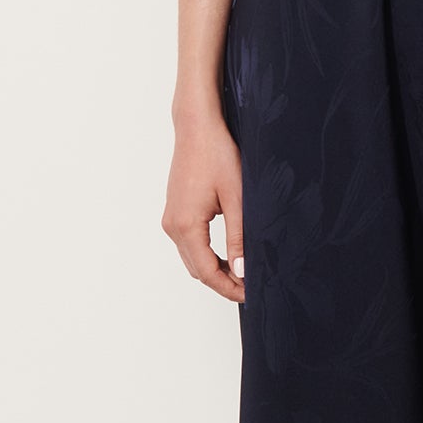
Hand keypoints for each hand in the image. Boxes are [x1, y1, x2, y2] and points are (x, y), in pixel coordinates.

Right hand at [163, 106, 244, 300]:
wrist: (197, 127)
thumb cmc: (217, 155)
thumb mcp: (236, 199)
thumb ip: (239, 238)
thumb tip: (242, 271)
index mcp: (186, 226)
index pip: (207, 272)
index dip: (229, 288)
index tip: (250, 294)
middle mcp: (173, 226)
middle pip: (197, 270)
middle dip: (223, 283)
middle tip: (251, 287)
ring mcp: (171, 219)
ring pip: (192, 259)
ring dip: (215, 270)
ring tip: (243, 273)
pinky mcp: (174, 212)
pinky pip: (189, 244)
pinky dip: (207, 255)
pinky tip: (229, 254)